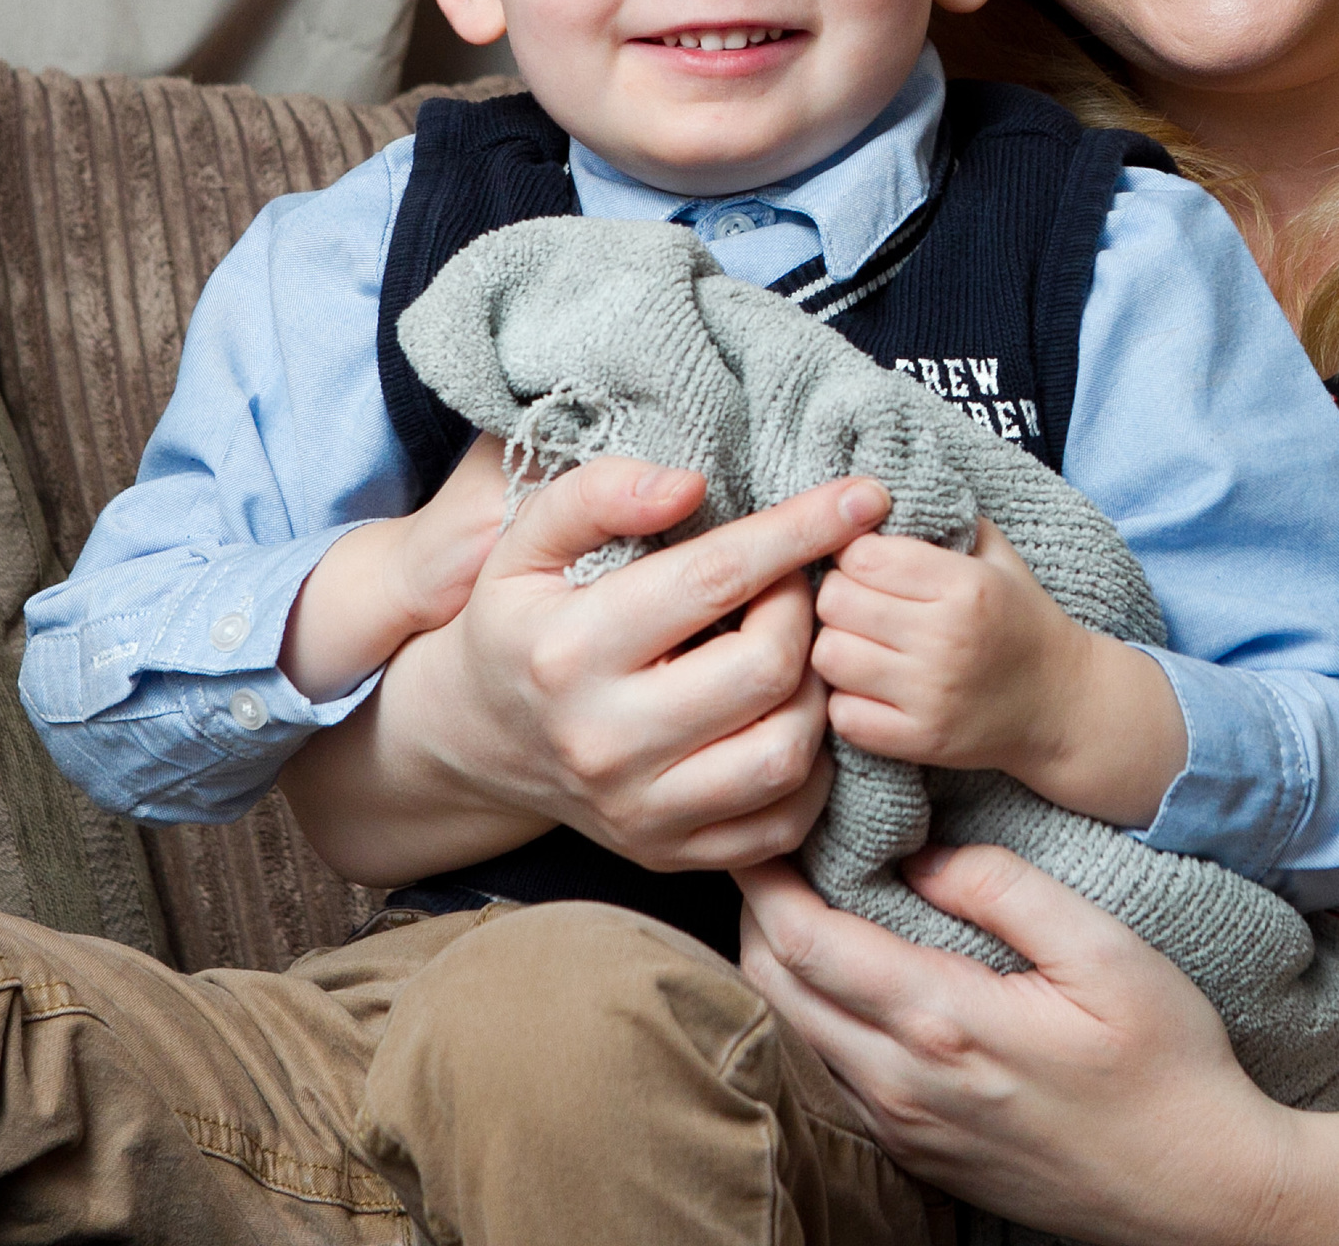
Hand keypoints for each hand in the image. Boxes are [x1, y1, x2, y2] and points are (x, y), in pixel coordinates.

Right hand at [283, 458, 890, 881]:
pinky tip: (789, 716)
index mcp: (569, 650)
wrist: (476, 737)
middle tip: (794, 586)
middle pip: (764, 671)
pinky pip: (782, 824)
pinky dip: (812, 770)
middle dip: (804, 613)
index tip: (862, 497)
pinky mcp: (668, 853)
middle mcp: (604, 740)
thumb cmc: (522, 621)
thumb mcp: (527, 542)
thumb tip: (688, 486)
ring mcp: (639, 809)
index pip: (714, 579)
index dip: (800, 531)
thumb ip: (597, 495)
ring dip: (816, 691)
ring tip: (793, 652)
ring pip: (785, 754)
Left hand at [737, 844, 1298, 1245]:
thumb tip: (922, 852)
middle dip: (757, 911)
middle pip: (774, 987)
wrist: (1201, 1193)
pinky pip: (834, 1075)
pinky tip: (851, 978)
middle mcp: (903, 1085)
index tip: (762, 824)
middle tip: (774, 848)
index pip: (803, 940)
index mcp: (942, 1022)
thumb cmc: (1169, 1066)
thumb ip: (1006, 890)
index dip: (765, 876)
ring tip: (805, 899)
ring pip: (795, 1034)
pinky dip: (817, 1016)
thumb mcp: (1106, 952)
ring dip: (782, 965)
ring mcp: (906, 1129)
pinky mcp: (919, 1155)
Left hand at [813, 523, 1085, 770]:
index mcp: (965, 586)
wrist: (1064, 704)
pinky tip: (869, 688)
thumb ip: (940, 520)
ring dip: (837, 648)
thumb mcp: (995, 555)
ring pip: (829, 657)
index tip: (868, 566)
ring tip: (861, 645)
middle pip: (835, 602)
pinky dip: (846, 701)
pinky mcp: (921, 741)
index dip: (854, 555)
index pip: (861, 555)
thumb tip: (868, 495)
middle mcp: (946, 639)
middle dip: (839, 598)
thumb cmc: (1020, 619)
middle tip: (859, 605)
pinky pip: (842, 715)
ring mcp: (932, 696)